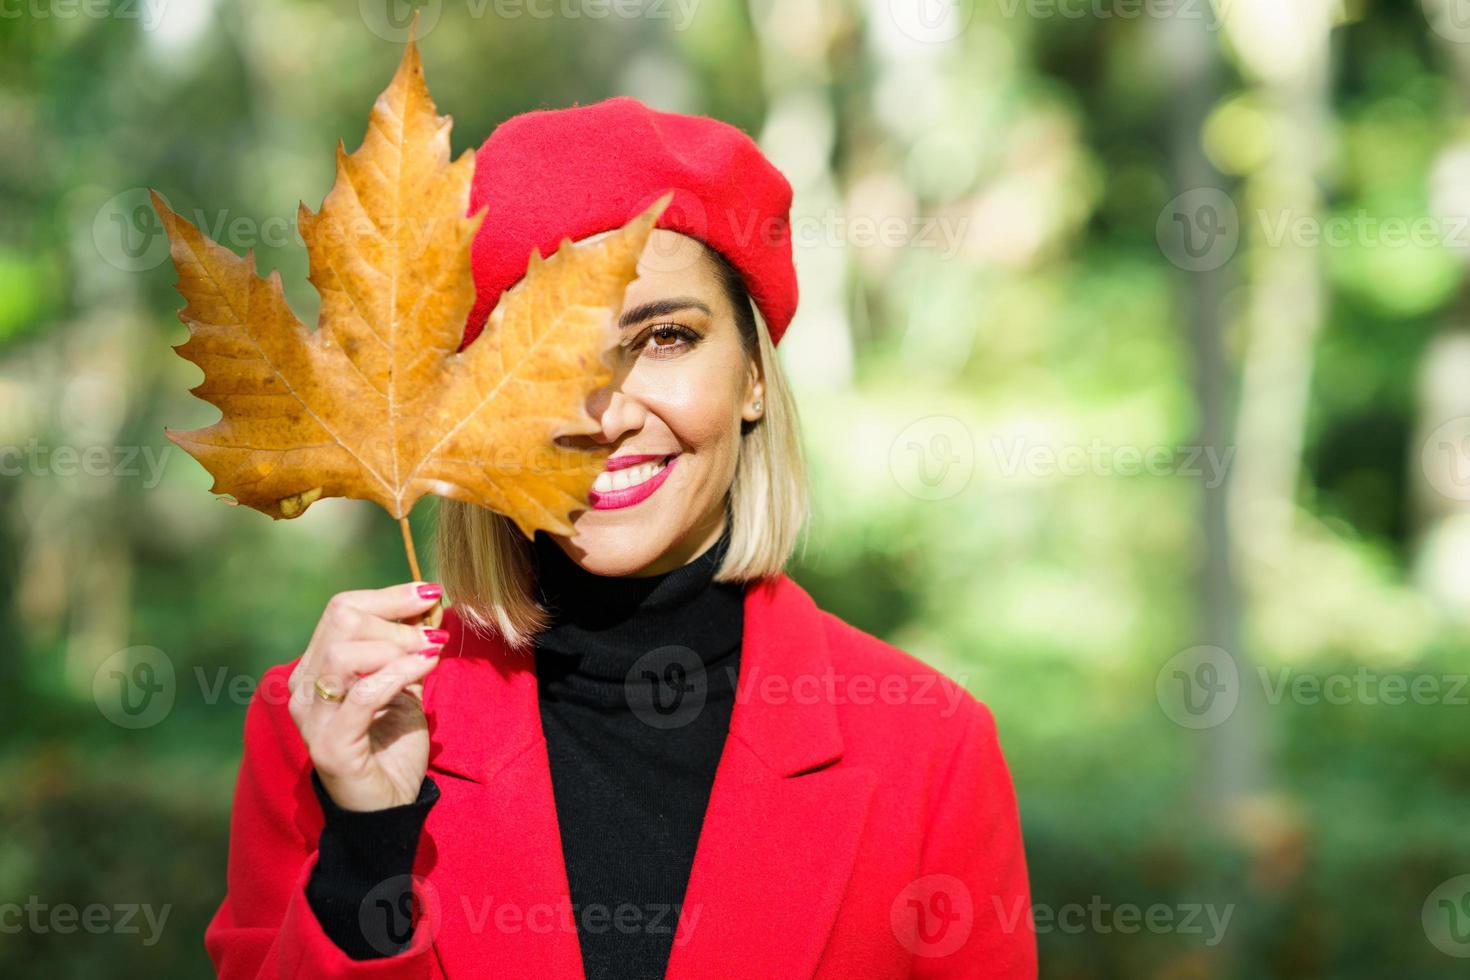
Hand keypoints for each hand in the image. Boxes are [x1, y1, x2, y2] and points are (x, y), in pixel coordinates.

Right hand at [287, 583, 446, 811]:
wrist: (388, 805)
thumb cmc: (392, 744)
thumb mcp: (403, 686)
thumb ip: (408, 649)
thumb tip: (429, 605)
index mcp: (317, 668)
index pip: (342, 610)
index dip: (389, 596)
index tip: (431, 591)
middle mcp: (305, 688)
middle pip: (341, 622)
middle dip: (394, 620)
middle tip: (431, 634)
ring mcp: (313, 717)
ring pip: (343, 653)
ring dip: (395, 645)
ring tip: (429, 651)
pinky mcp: (332, 744)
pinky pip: (363, 693)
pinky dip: (399, 672)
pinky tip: (427, 664)